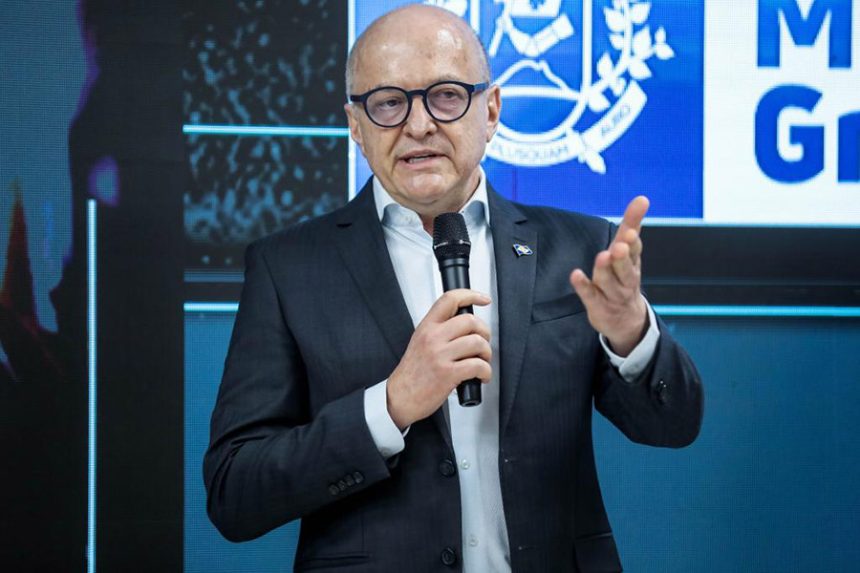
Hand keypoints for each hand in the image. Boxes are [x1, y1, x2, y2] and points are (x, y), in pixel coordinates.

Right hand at [387, 289, 491, 429]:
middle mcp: (433, 337)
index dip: (471, 294)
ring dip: (486, 353)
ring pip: (477, 342)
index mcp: (426, 326)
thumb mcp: (420, 341)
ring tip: (482, 362)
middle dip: (485, 332)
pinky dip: (486, 371)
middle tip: (483, 343)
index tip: (483, 299)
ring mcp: (440, 355)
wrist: (401, 397)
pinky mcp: (448, 374)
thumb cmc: (413, 372)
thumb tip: (466, 325)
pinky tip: (481, 376)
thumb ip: (439, 330)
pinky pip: (478, 365)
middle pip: (470, 321)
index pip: (449, 299)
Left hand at [570, 196, 649, 356]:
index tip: (629, 231)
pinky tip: (576, 275)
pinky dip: (583, 285)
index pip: (635, 250)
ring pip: (609, 281)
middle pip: (625, 268)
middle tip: (619, 246)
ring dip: (605, 269)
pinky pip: (590, 295)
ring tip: (602, 256)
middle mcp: (626, 279)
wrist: (627, 320)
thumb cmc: (624, 277)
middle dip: (622, 257)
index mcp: (633, 263)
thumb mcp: (629, 251)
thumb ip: (632, 224)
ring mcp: (612, 294)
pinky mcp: (598, 305)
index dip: (632, 241)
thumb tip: (642, 198)